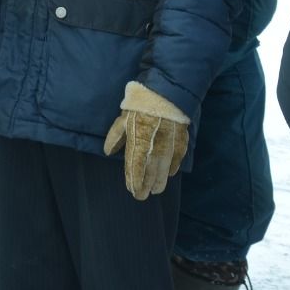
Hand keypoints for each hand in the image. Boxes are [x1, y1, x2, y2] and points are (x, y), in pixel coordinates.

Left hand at [102, 81, 189, 199]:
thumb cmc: (141, 104)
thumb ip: (116, 136)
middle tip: (142, 196)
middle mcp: (155, 148)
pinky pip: (176, 160)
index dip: (134, 181)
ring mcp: (169, 146)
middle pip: (151, 173)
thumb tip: (108, 152)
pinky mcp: (181, 142)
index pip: (135, 168)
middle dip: (146, 186)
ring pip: (164, 170)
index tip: (132, 190)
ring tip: (156, 190)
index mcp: (139, 142)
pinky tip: (169, 174)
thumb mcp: (124, 118)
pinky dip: (172, 168)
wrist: (166, 93)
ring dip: (159, 182)